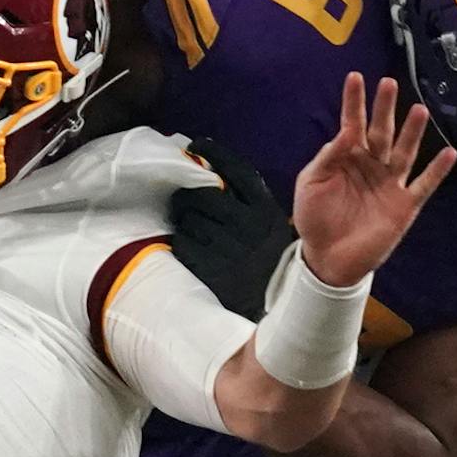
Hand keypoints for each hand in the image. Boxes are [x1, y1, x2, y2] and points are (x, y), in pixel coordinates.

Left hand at [170, 138, 295, 319]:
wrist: (274, 310)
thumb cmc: (269, 262)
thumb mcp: (272, 227)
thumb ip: (250, 202)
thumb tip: (214, 172)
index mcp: (266, 211)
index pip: (237, 171)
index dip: (213, 153)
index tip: (196, 146)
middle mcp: (248, 226)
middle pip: (203, 193)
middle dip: (187, 194)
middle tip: (183, 200)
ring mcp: (228, 248)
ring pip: (188, 219)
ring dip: (184, 222)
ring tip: (193, 230)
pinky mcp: (210, 269)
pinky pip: (182, 244)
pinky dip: (182, 244)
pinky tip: (192, 249)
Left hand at [292, 74, 455, 287]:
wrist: (327, 258)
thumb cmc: (315, 219)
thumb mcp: (311, 183)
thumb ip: (328, 157)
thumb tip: (345, 132)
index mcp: (347, 158)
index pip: (352, 123)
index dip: (354, 102)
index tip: (356, 78)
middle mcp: (371, 165)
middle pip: (381, 131)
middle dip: (385, 108)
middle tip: (389, 84)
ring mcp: (389, 184)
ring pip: (405, 152)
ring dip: (412, 132)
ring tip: (419, 110)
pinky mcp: (403, 205)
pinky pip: (424, 185)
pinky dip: (436, 171)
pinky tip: (448, 154)